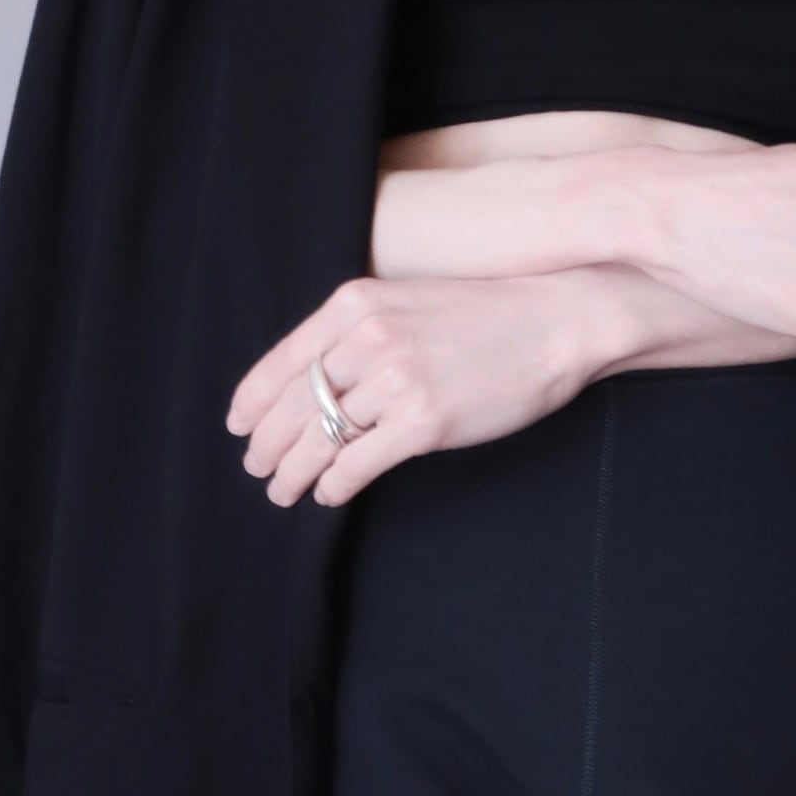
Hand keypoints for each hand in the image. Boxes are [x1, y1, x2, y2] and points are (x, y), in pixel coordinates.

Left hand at [226, 273, 600, 508]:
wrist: (556, 321)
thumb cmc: (487, 317)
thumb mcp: (408, 302)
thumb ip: (360, 332)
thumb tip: (318, 380)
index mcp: (356, 304)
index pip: (283, 360)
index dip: (252, 401)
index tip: (239, 425)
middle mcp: (367, 338)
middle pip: (294, 405)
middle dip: (267, 445)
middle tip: (257, 469)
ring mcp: (395, 380)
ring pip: (319, 438)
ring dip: (292, 471)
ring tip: (283, 491)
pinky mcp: (423, 422)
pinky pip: (357, 463)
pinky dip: (334, 484)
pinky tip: (328, 493)